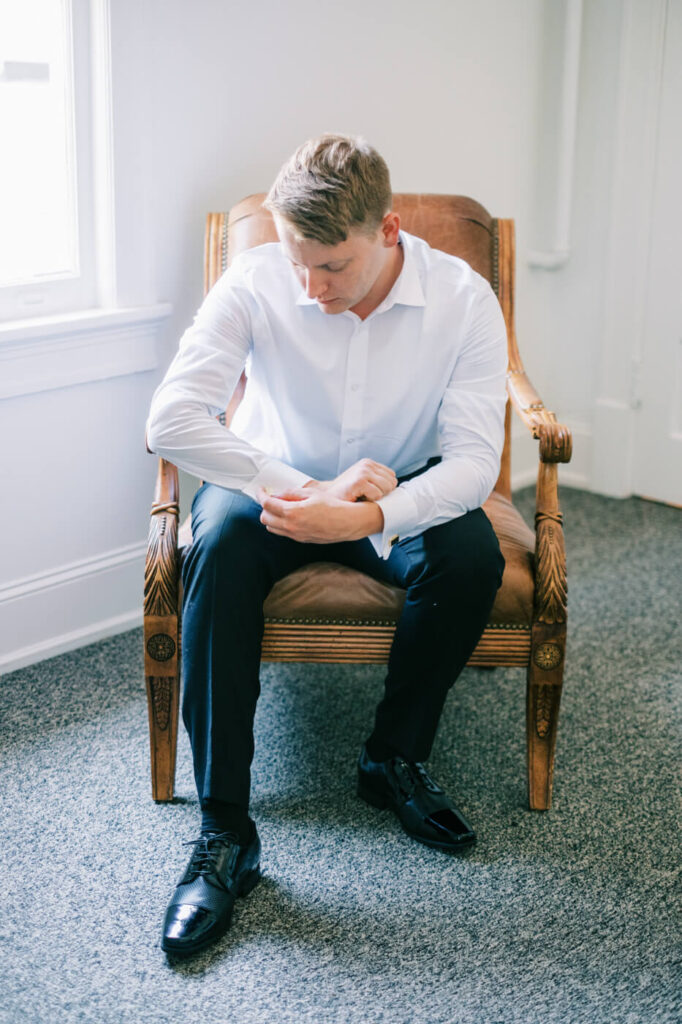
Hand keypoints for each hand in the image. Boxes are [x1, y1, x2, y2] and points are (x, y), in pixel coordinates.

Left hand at [257, 486, 383, 542]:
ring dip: (271, 517)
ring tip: (280, 507)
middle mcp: (291, 527)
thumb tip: (277, 494)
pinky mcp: (301, 540)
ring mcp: (296, 535)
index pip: (267, 504)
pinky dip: (280, 524)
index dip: (261, 495)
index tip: (261, 490)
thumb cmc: (333, 506)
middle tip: (271, 498)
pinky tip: (290, 516)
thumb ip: (291, 494)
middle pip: (265, 518)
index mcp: (293, 513)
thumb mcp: (311, 494)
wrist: (348, 523)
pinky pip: (283, 533)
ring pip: (272, 528)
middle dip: (264, 507)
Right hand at [316, 459, 397, 502]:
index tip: (370, 492)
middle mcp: (367, 464)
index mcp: (369, 463)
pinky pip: (378, 495)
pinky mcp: (359, 481)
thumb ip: (378, 481)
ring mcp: (363, 471)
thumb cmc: (346, 494)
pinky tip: (358, 498)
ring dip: (376, 497)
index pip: (392, 477)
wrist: (327, 499)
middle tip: (365, 496)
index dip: (384, 488)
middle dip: (382, 493)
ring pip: (387, 489)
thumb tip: (398, 489)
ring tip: (361, 496)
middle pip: (392, 483)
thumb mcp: (364, 483)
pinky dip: (370, 500)